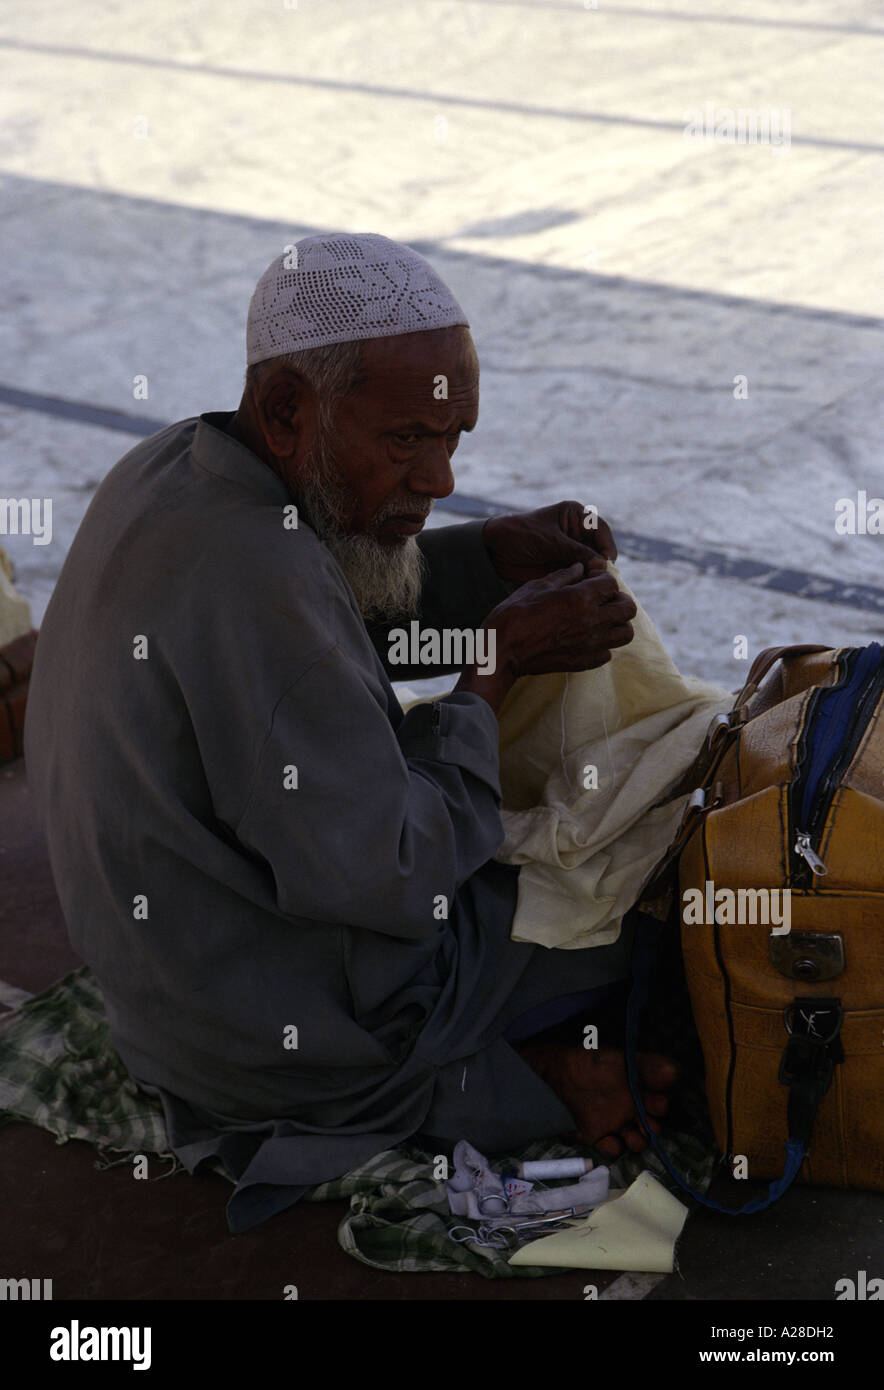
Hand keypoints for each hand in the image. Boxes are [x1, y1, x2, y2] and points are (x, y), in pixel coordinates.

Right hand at [455, 562, 635, 711]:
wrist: (502, 651)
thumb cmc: (514, 615)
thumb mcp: (536, 586)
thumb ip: (564, 575)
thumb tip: (580, 568)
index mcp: (580, 599)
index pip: (611, 583)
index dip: (603, 578)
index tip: (592, 579)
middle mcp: (591, 622)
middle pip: (628, 609)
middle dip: (619, 599)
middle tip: (604, 598)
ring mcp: (589, 644)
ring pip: (625, 633)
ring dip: (617, 623)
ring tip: (601, 619)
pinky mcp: (583, 662)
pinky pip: (608, 653)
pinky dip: (603, 644)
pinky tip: (587, 637)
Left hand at [482, 500, 616, 583]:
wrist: (495, 549)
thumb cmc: (520, 534)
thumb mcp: (549, 541)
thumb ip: (575, 551)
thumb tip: (602, 564)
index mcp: (575, 516)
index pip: (601, 530)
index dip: (607, 546)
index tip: (608, 562)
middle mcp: (577, 533)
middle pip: (599, 549)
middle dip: (601, 564)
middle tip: (601, 578)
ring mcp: (571, 551)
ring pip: (591, 565)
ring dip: (592, 575)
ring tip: (591, 586)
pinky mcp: (564, 567)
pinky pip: (579, 576)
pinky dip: (582, 583)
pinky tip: (581, 590)